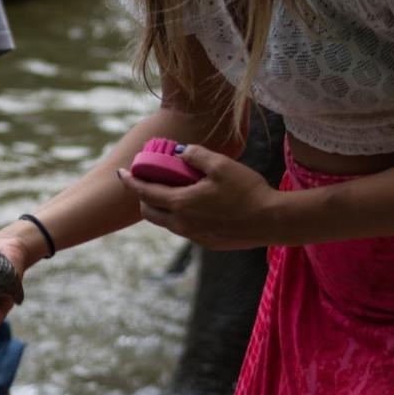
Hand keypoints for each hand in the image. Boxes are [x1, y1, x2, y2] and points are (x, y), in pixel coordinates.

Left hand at [118, 144, 282, 249]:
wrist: (271, 221)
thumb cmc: (247, 191)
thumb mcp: (221, 165)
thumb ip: (196, 155)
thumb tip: (180, 151)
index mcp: (181, 204)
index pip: (145, 192)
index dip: (130, 181)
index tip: (121, 173)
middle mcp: (182, 224)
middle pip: (150, 212)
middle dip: (144, 196)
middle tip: (151, 181)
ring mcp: (194, 236)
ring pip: (167, 222)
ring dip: (164, 207)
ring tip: (176, 191)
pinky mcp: (207, 243)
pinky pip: (185, 228)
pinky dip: (181, 216)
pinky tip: (197, 205)